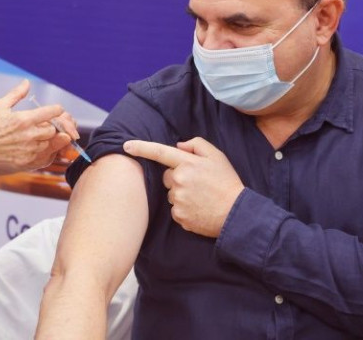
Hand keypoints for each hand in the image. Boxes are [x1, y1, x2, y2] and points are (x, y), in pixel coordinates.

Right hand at [0, 80, 70, 170]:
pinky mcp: (25, 163)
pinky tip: (41, 148)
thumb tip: (27, 82)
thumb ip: (16, 94)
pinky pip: (45, 159)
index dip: (57, 110)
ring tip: (44, 136)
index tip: (57, 110)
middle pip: (54, 130)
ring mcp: (28, 152)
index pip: (51, 113)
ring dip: (51, 140)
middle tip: (48, 124)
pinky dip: (47, 153)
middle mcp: (28, 136)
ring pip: (52, 145)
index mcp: (23, 120)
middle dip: (53, 126)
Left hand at [123, 137, 244, 236]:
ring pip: (171, 194)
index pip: (160, 152)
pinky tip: (199, 209)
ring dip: (181, 194)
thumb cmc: (227, 183)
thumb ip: (196, 145)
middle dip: (178, 178)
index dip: (141, 147)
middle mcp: (179, 180)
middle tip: (198, 184)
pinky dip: (184, 209)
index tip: (126, 146)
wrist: (237, 214)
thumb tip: (178, 146)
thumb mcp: (217, 156)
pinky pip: (175, 210)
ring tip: (201, 197)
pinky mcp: (179, 216)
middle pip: (167, 177)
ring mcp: (178, 200)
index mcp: (187, 163)